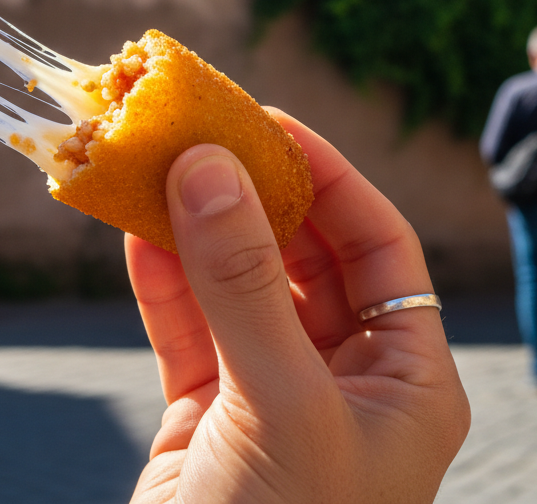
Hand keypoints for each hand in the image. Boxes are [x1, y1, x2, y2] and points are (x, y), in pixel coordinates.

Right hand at [127, 108, 469, 502]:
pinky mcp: (202, 415)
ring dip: (191, 228)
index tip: (265, 121)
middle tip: (194, 131)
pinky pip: (182, 329)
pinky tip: (131, 229)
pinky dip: (156, 279)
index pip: (377, 245)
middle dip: (248, 194)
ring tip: (150, 164)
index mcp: (405, 380)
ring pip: (231, 286)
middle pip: (298, 256)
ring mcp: (268, 395)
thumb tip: (210, 169)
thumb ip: (243, 285)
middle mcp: (343, 379)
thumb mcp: (281, 404)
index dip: (324, 177)